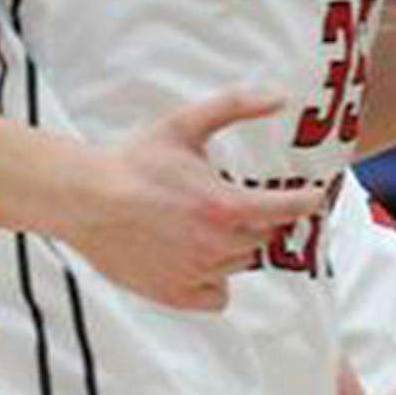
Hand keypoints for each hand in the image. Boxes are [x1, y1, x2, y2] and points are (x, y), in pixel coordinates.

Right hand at [66, 90, 323, 310]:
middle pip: (264, 239)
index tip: (311, 197)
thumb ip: (235, 106)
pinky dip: (215, 282)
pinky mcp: (174, 294)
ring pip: (240, 265)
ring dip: (232, 248)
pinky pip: (218, 297)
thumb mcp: (184, 125)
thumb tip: (279, 97)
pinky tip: (197, 260)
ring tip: (204, 228)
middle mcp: (216, 246)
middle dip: (258, 222)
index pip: (289, 210)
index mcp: (226, 207)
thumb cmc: (133, 162)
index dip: (305, 201)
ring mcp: (196, 273)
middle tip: (236, 207)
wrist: (84, 200)